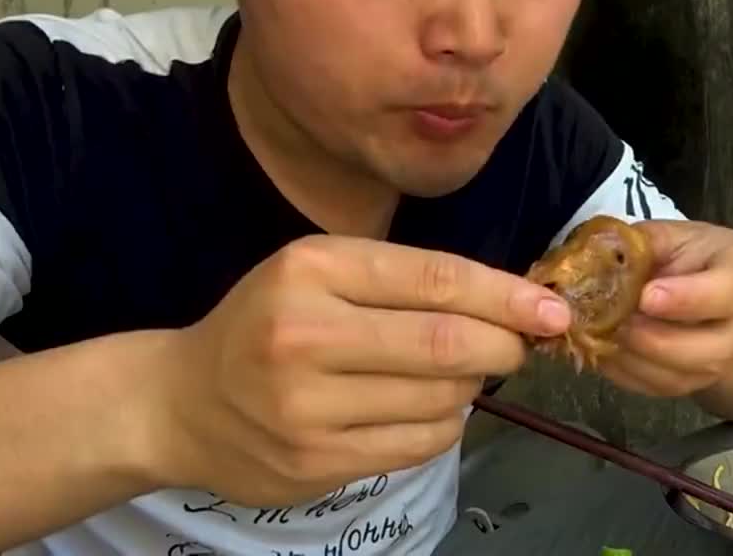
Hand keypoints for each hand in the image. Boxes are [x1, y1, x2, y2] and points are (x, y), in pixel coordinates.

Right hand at [152, 234, 569, 506]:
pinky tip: (426, 408)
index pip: (435, 280)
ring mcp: (307, 407)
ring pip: (439, 400)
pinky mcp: (315, 462)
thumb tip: (509, 305)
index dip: (506, 296)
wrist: (180, 402)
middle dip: (502, 347)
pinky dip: (443, 425)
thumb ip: (403, 281)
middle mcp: (306, 335)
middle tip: (520, 347)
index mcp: (312, 269)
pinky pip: (418, 446)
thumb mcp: (320, 274)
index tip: (552, 309)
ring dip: (468, 388)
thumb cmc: (265, 323)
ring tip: (453, 374)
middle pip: (445, 345)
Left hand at [597, 220, 732, 398]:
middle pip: (713, 350)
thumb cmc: (693, 255)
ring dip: (636, 360)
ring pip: (685, 376)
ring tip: (602, 334)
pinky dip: (627, 373)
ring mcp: (729, 359)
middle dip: (656, 341)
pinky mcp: (699, 381)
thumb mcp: (676, 234)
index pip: (729, 290)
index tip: (646, 297)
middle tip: (617, 322)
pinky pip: (662, 387)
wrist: (713, 292)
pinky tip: (605, 350)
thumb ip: (646, 242)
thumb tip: (602, 257)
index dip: (687, 298)